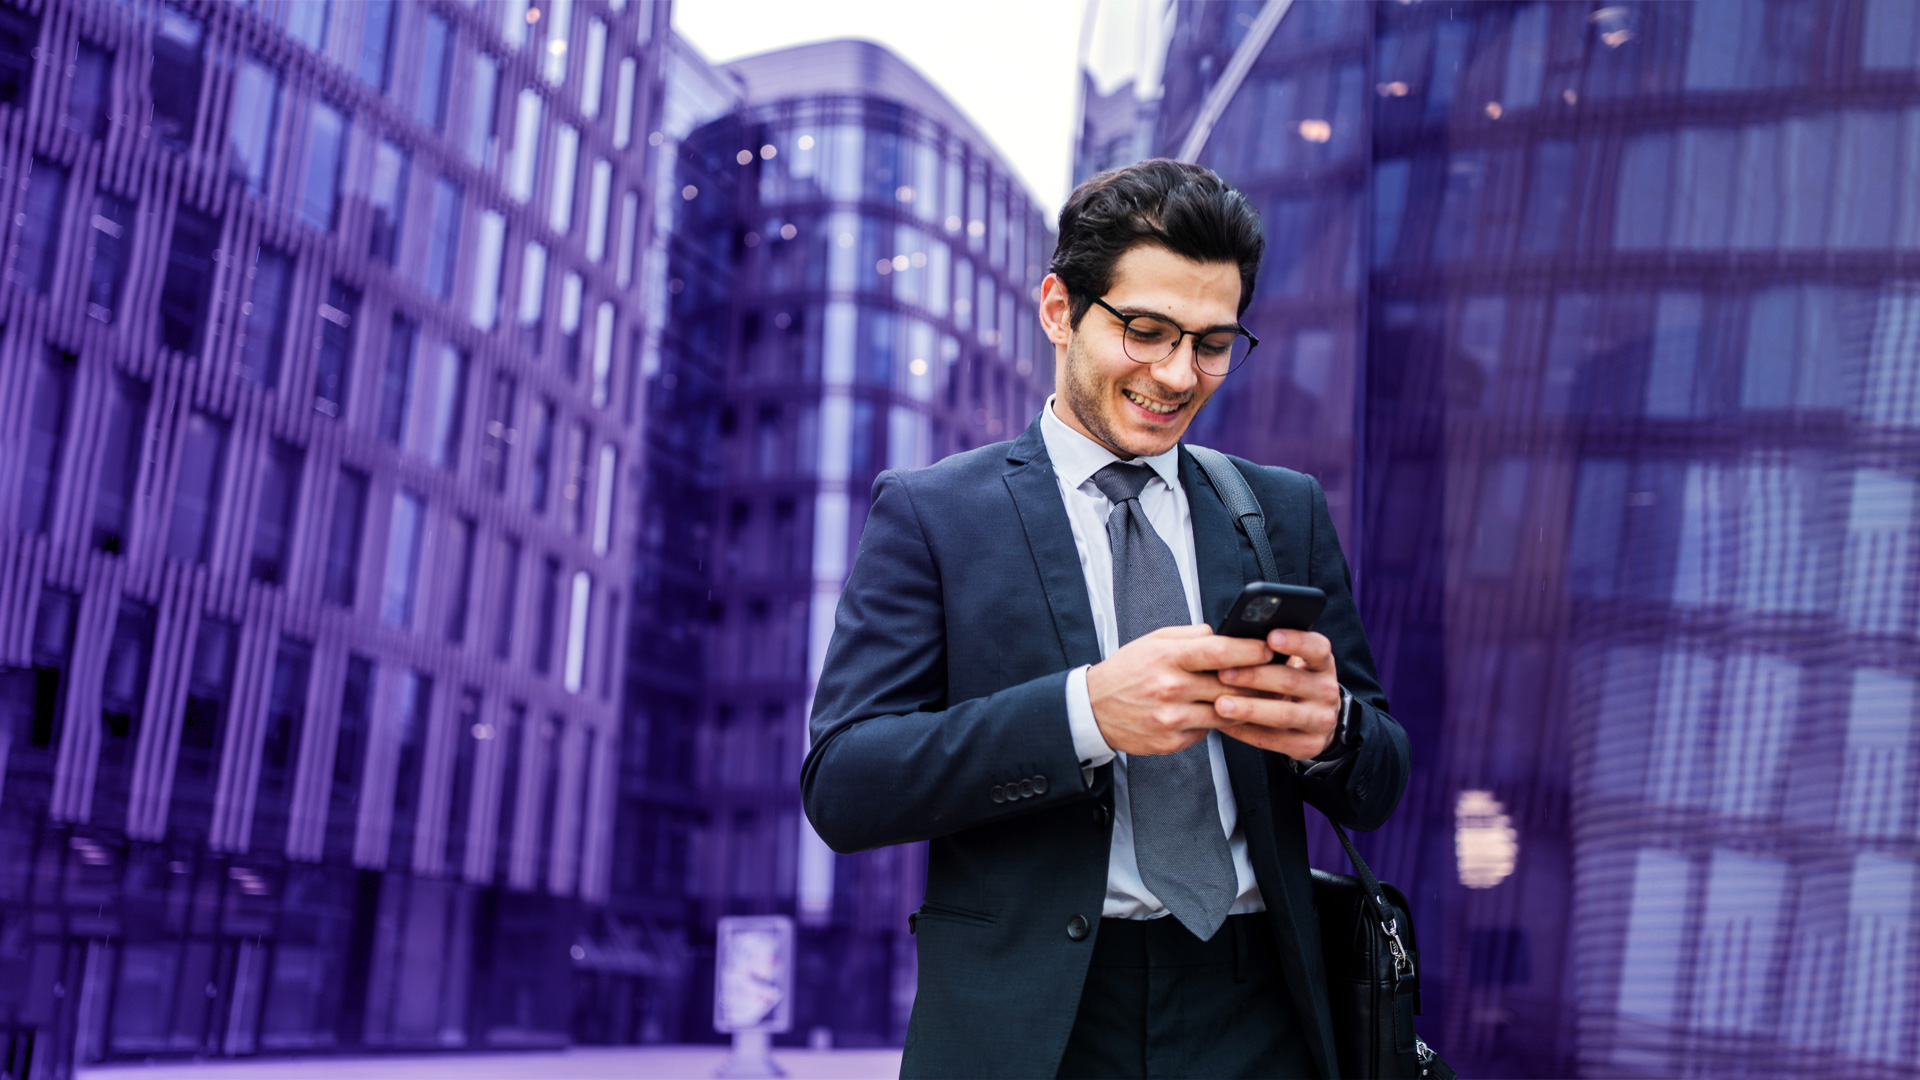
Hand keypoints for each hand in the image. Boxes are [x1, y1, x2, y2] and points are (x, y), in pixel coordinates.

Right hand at [1086, 625, 1272, 755]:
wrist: (1093, 709)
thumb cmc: (1126, 672)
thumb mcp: (1153, 641)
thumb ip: (1190, 636)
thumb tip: (1224, 634)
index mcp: (1168, 658)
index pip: (1220, 652)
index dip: (1251, 650)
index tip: (1269, 648)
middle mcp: (1171, 688)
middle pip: (1230, 686)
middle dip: (1257, 681)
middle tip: (1274, 676)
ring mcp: (1172, 718)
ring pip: (1225, 713)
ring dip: (1243, 706)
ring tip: (1255, 698)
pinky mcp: (1171, 741)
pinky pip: (1208, 733)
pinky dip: (1215, 723)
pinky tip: (1216, 714)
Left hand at [1215, 628, 1341, 759]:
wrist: (1317, 719)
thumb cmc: (1294, 682)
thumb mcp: (1294, 663)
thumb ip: (1272, 653)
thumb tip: (1234, 642)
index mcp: (1323, 664)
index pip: (1317, 648)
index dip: (1295, 642)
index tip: (1270, 637)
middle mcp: (1327, 691)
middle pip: (1291, 680)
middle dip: (1254, 676)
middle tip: (1224, 674)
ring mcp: (1321, 720)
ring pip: (1283, 714)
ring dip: (1249, 709)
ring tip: (1221, 704)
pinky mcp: (1309, 745)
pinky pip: (1274, 739)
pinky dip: (1246, 731)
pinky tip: (1226, 725)